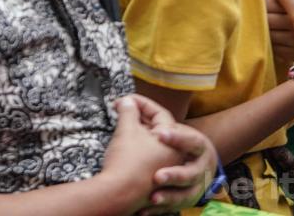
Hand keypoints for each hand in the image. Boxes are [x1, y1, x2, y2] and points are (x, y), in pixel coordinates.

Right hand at [99, 95, 186, 213]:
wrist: (120, 193)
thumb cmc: (126, 160)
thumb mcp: (126, 129)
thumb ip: (128, 111)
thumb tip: (127, 101)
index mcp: (173, 142)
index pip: (159, 113)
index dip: (140, 102)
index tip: (122, 100)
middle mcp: (174, 155)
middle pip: (157, 128)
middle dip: (138, 117)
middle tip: (120, 111)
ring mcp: (165, 169)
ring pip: (153, 144)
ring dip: (137, 132)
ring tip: (121, 126)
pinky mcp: (154, 179)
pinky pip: (148, 157)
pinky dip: (137, 147)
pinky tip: (124, 144)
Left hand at [131, 97, 217, 213]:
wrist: (199, 163)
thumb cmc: (176, 142)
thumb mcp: (160, 127)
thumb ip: (141, 115)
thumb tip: (121, 101)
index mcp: (197, 146)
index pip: (191, 141)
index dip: (176, 138)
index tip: (158, 134)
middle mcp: (198, 169)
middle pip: (190, 174)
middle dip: (173, 175)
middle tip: (157, 176)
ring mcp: (191, 187)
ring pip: (182, 195)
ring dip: (167, 196)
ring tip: (152, 198)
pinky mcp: (182, 199)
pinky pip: (171, 207)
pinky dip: (157, 209)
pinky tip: (143, 211)